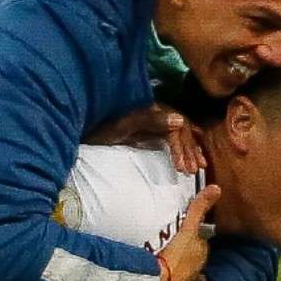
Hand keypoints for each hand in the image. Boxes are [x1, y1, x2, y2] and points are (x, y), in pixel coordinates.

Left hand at [85, 104, 203, 174]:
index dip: (181, 148)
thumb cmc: (100, 132)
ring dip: (190, 150)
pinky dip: (182, 148)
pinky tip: (190, 158)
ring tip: (197, 168)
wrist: (82, 134)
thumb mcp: (123, 128)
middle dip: (188, 151)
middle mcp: (156, 112)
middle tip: (193, 171)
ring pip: (178, 134)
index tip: (182, 169)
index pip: (175, 128)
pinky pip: (171, 138)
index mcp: (152, 109)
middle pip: (180, 130)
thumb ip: (150, 121)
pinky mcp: (149, 130)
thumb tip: (180, 120)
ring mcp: (153, 120)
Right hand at [155, 184, 219, 280]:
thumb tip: (217, 188)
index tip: (189, 236)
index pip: (201, 243)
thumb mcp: (188, 227)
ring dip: (187, 270)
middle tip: (182, 248)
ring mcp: (187, 280)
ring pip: (191, 274)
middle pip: (196, 258)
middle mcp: (198, 267)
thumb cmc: (176, 253)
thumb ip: (200, 208)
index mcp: (201, 252)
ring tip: (180, 266)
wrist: (160, 279)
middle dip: (192, 254)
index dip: (196, 239)